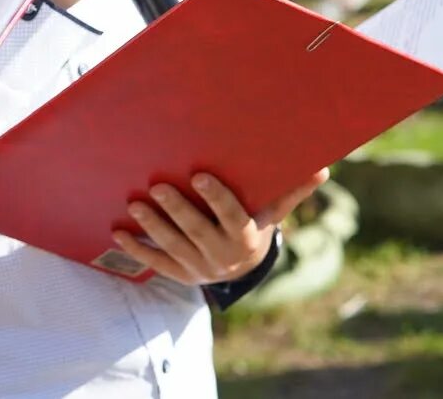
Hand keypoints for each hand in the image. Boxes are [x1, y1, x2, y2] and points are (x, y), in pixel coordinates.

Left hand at [111, 169, 327, 285]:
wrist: (242, 269)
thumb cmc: (254, 226)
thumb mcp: (271, 213)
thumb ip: (290, 191)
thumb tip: (323, 168)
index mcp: (245, 237)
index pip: (231, 216)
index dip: (216, 198)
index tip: (200, 176)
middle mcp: (222, 255)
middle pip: (196, 231)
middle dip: (176, 210)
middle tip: (157, 186)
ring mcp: (199, 267)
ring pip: (173, 247)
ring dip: (152, 227)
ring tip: (134, 204)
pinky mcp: (181, 274)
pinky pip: (156, 262)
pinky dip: (137, 248)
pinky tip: (119, 232)